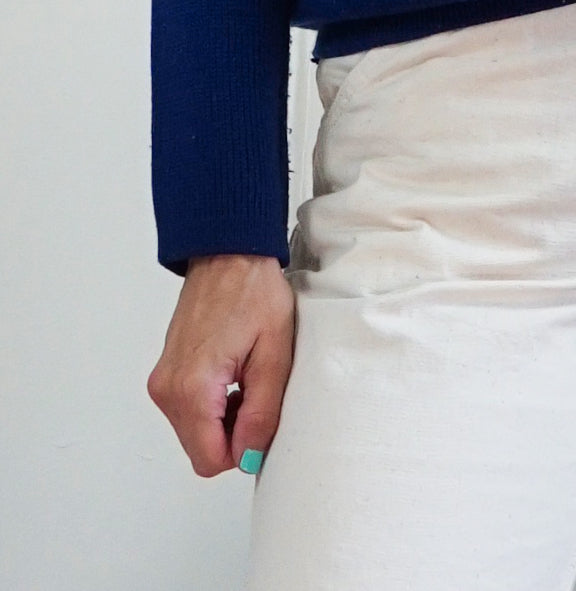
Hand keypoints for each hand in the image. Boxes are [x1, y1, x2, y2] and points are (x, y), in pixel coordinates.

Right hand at [147, 253, 295, 476]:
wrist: (228, 254)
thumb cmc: (253, 292)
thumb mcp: (274, 354)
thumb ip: (261, 413)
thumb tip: (248, 456)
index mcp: (192, 388)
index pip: (210, 460)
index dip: (242, 450)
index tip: (262, 421)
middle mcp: (167, 389)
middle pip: (200, 450)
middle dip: (233, 435)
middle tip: (257, 394)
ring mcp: (162, 381)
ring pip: (194, 433)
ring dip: (223, 420)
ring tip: (246, 379)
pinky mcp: (166, 373)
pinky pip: (187, 412)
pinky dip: (212, 406)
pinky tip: (232, 376)